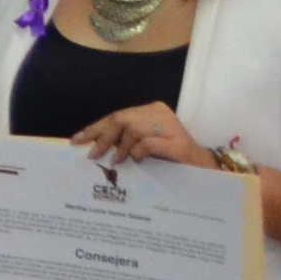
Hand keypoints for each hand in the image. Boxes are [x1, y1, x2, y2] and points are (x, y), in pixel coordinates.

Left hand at [75, 103, 214, 170]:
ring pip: (133, 128)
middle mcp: (161, 114)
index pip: (117, 115)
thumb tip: (93, 145)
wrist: (203, 169)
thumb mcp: (144, 145)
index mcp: (152, 110)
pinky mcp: (179, 143)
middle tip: (93, 154)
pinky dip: (137, 152)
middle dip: (102, 137)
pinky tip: (136, 160)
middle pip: (122, 119)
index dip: (95, 128)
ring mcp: (172, 127)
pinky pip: (148, 143)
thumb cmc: (170, 158)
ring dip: (120, 147)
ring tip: (118, 161)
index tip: (76, 140)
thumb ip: (124, 140)